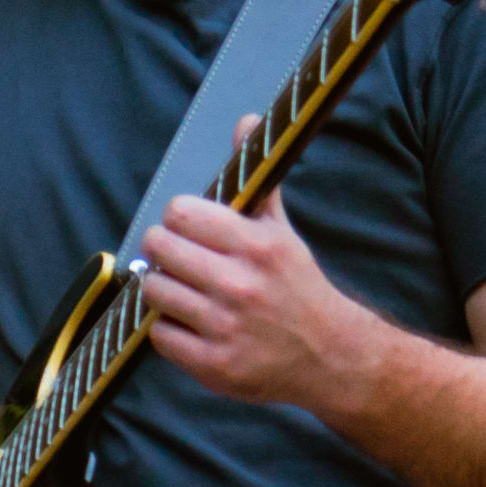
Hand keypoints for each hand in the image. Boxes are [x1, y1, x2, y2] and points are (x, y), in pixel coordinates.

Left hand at [135, 129, 382, 414]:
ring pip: (153, 291)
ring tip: (187, 292)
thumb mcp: (281, 232)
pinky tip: (193, 325)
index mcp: (257, 246)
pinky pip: (159, 335)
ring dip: (164, 290)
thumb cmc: (297, 287)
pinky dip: (169, 330)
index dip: (178, 219)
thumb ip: (257, 181)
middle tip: (181, 260)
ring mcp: (225, 327)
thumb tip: (248, 121)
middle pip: (158, 247)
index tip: (189, 229)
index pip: (180, 212)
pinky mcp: (214, 365)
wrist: (332, 357)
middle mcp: (240, 285)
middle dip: (164, 251)